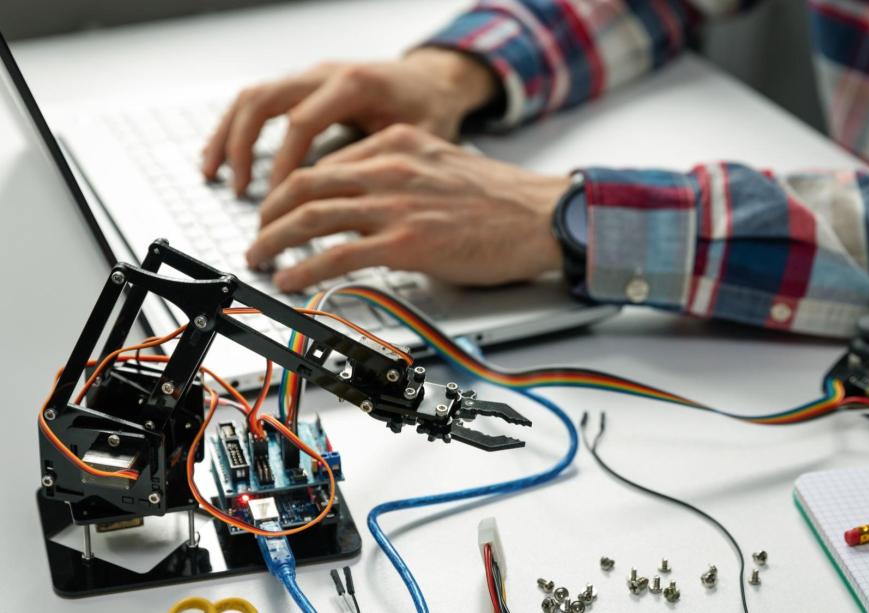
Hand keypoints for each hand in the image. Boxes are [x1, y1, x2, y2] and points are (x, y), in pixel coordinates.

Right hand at [202, 48, 497, 195]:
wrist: (433, 81)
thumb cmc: (429, 109)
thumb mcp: (416, 139)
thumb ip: (380, 165)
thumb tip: (348, 205)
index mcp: (353, 84)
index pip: (302, 122)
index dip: (284, 163)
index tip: (277, 199)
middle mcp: (324, 74)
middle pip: (264, 101)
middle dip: (243, 147)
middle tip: (240, 190)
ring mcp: (310, 77)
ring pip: (253, 97)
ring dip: (228, 136)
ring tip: (214, 173)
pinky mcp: (303, 86)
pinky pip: (259, 101)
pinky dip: (236, 127)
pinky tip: (225, 156)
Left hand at [245, 124, 569, 290]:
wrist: (541, 216)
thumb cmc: (502, 198)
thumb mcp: (442, 164)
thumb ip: (402, 175)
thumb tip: (370, 202)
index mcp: (396, 145)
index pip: (325, 163)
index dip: (293, 189)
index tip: (283, 208)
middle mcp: (388, 169)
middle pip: (303, 184)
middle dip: (269, 212)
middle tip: (259, 233)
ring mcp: (394, 206)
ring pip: (310, 217)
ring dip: (274, 240)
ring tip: (261, 257)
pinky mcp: (405, 244)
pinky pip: (336, 255)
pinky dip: (304, 268)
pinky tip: (291, 278)